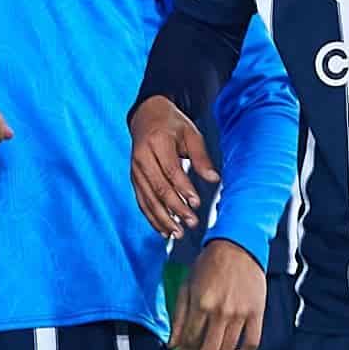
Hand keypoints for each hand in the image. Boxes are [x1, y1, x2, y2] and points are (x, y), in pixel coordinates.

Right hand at [129, 95, 215, 240]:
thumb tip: (214, 179)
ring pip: (148, 199)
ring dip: (163, 218)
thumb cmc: (172, 124)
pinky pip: (141, 201)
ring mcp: (135, 170)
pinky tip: (163, 230)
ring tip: (177, 233)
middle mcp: (142, 157)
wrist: (146, 117)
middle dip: (175, 208)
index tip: (196, 203)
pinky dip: (152, 217)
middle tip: (191, 222)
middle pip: (158, 188)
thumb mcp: (191, 133)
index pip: (171, 170)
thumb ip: (202, 157)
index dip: (183, 188)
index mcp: (157, 142)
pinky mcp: (134, 179)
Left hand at [169, 238, 268, 349]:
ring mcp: (240, 314)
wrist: (238, 246)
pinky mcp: (257, 313)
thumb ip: (179, 318)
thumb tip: (173, 345)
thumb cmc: (208, 265)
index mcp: (200, 304)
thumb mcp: (187, 287)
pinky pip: (251, 344)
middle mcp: (220, 311)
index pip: (188, 343)